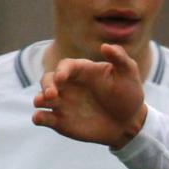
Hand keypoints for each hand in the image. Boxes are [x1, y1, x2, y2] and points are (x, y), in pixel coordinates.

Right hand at [32, 44, 148, 147]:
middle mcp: (68, 85)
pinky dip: (39, 117)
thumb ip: (119, 58)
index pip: (65, 66)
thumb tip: (105, 46)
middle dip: (47, 85)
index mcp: (81, 71)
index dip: (61, 71)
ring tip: (42, 102)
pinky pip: (44, 117)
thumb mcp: (128, 74)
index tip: (62, 77)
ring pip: (43, 97)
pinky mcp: (61, 121)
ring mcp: (63, 103)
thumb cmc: (128, 94)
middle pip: (48, 80)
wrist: (129, 122)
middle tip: (51, 94)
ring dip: (39, 99)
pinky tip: (39, 118)